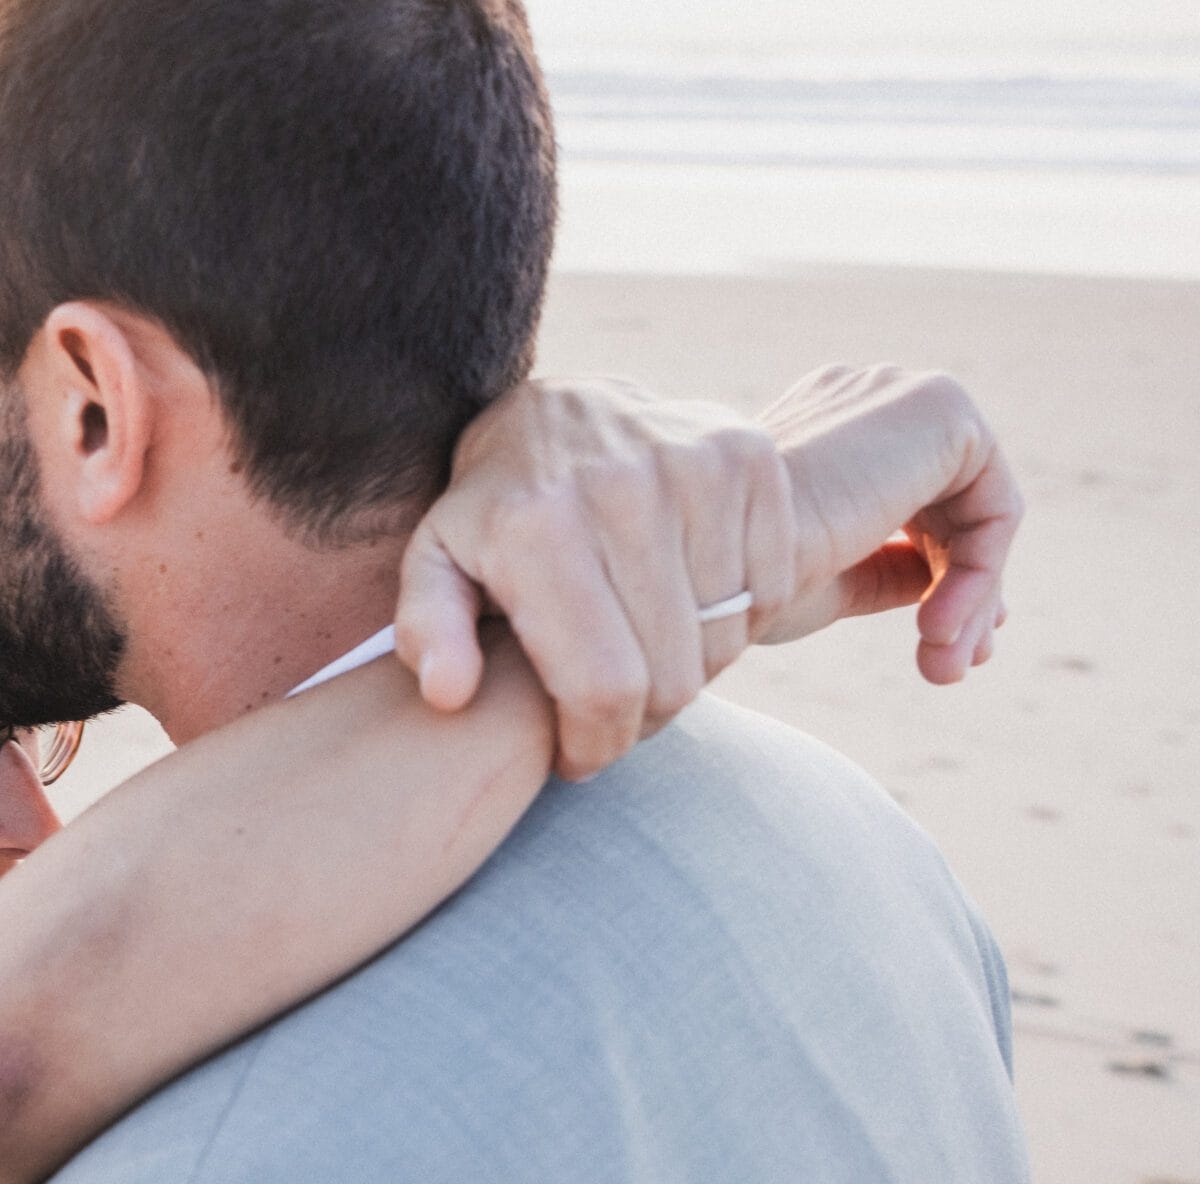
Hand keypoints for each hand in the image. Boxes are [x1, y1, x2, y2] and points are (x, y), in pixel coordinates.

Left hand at [397, 377, 796, 779]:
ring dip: (690, 670)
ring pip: (725, 639)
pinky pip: (771, 589)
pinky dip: (736, 620)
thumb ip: (428, 630)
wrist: (557, 410)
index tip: (578, 756)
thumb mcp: (437, 565)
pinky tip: (686, 609)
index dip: (598, 745)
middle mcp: (621, 488)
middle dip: (641, 719)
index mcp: (538, 529)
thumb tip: (447, 693)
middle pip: (673, 676)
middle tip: (610, 713)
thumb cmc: (491, 514)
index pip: (605, 688)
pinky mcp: (749, 456)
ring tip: (642, 656)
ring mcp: (694, 465)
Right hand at [754, 365, 1022, 681]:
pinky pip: (994, 503)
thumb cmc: (744, 588)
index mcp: (820, 427)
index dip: (936, 574)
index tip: (940, 647)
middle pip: (951, 504)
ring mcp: (899, 393)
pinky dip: (980, 573)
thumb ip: (886, 571)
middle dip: (965, 592)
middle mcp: (861, 397)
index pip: (908, 498)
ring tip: (944, 661)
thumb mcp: (826, 581)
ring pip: (977, 508)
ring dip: (972, 595)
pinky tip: (936, 624)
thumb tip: (941, 586)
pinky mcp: (940, 407)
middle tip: (952, 666)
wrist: (717, 568)